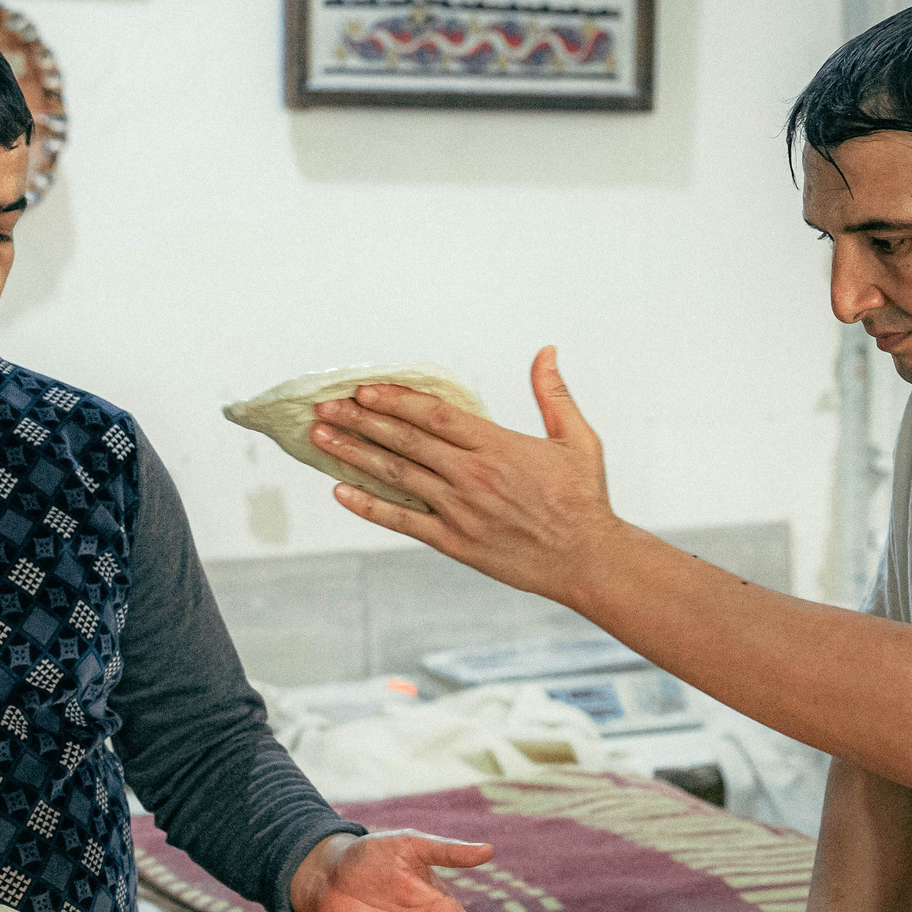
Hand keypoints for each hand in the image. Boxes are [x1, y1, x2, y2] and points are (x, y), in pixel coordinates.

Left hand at [308, 346, 631, 605]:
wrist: (588, 560)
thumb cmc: (584, 499)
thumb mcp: (577, 439)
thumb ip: (554, 394)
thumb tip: (546, 352)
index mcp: (498, 446)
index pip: (434, 416)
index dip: (395, 400)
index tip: (365, 388)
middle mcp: (472, 476)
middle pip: (405, 442)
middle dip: (361, 420)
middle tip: (326, 407)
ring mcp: (460, 511)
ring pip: (397, 477)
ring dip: (355, 455)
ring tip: (322, 438)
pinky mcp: (455, 543)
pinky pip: (403, 522)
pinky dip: (370, 506)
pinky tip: (341, 491)